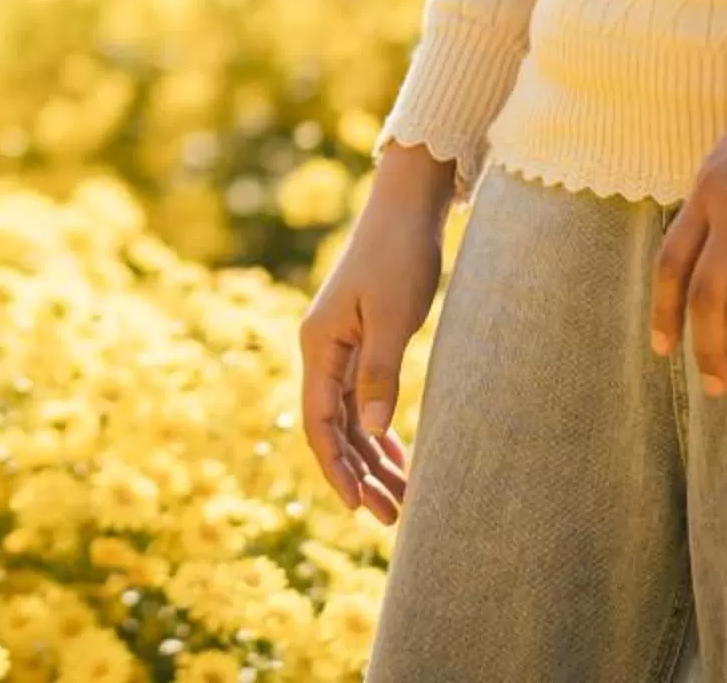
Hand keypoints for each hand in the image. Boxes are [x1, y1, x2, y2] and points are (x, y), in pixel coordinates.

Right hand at [295, 146, 450, 522]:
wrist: (406, 209)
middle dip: (359, 476)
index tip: (359, 507)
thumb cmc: (399, 256)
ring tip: (400, 500)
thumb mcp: (394, 316)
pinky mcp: (361, 341)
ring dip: (371, 460)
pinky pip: (362, 401)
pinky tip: (397, 457)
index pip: (319, 424)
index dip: (336, 469)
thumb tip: (373, 432)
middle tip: (391, 517)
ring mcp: (340, 347)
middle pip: (334, 429)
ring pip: (350, 419)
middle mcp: (322, 351)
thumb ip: (380, 373)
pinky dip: (378, 432)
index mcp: (319, 346)